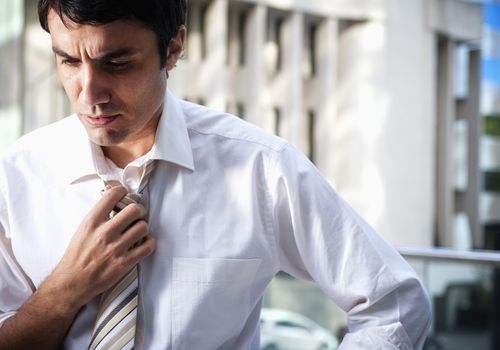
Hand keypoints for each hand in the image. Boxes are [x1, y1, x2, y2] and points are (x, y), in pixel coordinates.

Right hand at [49, 185, 155, 310]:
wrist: (73, 282)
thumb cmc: (77, 255)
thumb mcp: (83, 229)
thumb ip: (99, 215)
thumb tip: (115, 201)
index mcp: (92, 222)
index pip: (112, 195)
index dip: (122, 191)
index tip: (125, 194)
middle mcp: (105, 233)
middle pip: (134, 210)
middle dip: (139, 210)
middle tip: (137, 214)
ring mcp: (115, 248)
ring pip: (143, 227)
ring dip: (143, 227)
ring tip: (138, 230)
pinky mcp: (124, 263)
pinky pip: (148, 247)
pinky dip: (149, 243)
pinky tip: (144, 242)